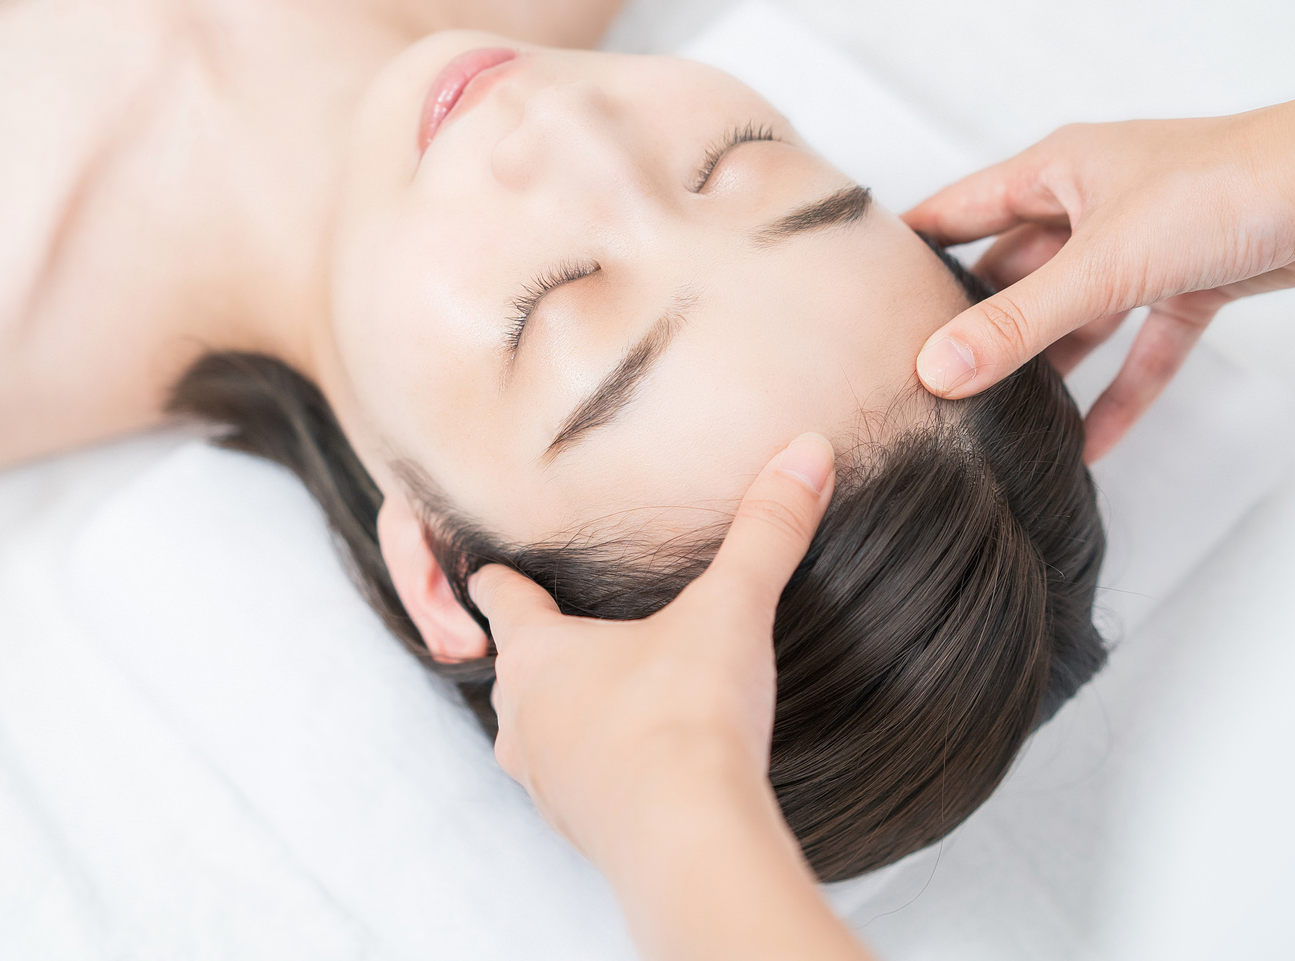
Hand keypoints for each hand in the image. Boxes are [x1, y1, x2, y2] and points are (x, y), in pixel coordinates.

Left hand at [470, 432, 871, 960]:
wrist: (688, 843)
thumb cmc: (685, 718)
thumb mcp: (731, 610)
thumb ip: (767, 530)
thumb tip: (806, 451)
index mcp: (538, 654)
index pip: (501, 598)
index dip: (498, 578)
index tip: (487, 567)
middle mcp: (524, 718)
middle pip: (513, 671)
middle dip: (534, 651)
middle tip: (557, 630)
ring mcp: (545, 781)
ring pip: (537, 734)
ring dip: (562, 715)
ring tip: (596, 699)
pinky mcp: (580, 830)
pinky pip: (575, 785)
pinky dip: (595, 768)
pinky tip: (633, 765)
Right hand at [906, 109, 1294, 460]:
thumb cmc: (1228, 184)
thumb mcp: (1102, 263)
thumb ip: (1018, 324)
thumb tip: (936, 370)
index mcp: (1056, 170)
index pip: (956, 211)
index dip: (910, 250)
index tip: (861, 295)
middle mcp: (1092, 202)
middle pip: (1013, 270)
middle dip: (976, 325)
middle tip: (924, 381)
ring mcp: (1142, 242)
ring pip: (1076, 311)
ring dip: (1047, 364)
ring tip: (996, 421)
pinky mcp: (1192, 277)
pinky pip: (1143, 342)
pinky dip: (1123, 388)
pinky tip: (1093, 441)